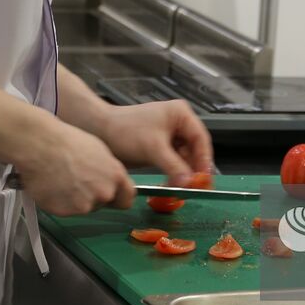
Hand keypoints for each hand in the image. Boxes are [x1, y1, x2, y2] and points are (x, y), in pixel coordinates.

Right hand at [12, 114, 134, 214]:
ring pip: (84, 207)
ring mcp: (85, 205)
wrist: (40, 146)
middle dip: (94, 196)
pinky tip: (54, 186)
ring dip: (76, 199)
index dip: (118, 197)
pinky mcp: (65, 212)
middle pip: (104, 203)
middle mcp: (104, 193)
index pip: (127, 199)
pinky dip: (60, 202)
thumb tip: (112, 180)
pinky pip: (66, 211)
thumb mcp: (100, 150)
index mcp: (115, 177)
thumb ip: (110, 171)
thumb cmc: (67, 142)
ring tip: (63, 179)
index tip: (112, 196)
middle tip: (79, 180)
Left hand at [96, 101, 213, 182]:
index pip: (201, 139)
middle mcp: (177, 123)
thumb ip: (174, 166)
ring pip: (184, 158)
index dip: (205, 160)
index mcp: (180, 114)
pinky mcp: (159, 147)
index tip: (205, 179)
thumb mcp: (153, 148)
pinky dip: (173, 174)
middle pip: (194, 150)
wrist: (99, 131)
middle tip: (194, 188)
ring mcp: (168, 135)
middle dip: (193, 170)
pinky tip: (170, 186)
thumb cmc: (125, 130)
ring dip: (183, 174)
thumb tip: (189, 183)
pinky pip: (173, 162)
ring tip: (180, 189)